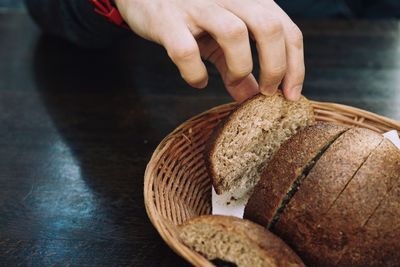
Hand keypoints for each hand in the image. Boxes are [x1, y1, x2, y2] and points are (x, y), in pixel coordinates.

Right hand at [115, 0, 303, 101]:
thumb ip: (237, 65)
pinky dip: (195, 74)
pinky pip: (186, 52)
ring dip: (241, 67)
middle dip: (276, 67)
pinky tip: (198, 81)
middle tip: (267, 92)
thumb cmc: (189, 15)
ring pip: (234, 34)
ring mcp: (197, 7)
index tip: (291, 95)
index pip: (287, 29)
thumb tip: (252, 97)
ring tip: (233, 83)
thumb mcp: (219, 37)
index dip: (295, 65)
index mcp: (248, 0)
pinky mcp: (167, 21)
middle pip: (269, 27)